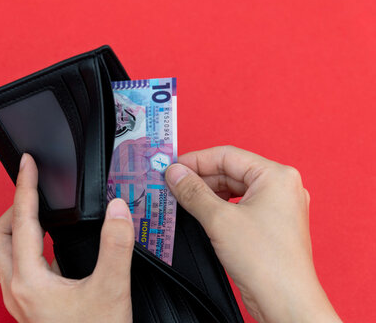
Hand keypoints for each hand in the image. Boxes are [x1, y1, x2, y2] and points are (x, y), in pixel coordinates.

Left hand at [0, 153, 133, 321]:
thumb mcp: (111, 290)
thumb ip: (115, 245)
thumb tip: (117, 210)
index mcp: (29, 281)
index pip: (22, 220)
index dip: (25, 187)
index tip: (27, 164)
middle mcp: (16, 290)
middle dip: (13, 208)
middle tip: (33, 191)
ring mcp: (20, 300)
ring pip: (4, 254)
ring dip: (18, 228)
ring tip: (41, 212)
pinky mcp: (29, 307)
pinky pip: (18, 267)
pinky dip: (29, 247)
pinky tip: (50, 247)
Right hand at [165, 146, 340, 322]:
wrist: (285, 302)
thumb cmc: (267, 262)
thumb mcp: (219, 220)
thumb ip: (193, 192)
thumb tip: (175, 174)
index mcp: (276, 176)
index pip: (227, 155)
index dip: (195, 160)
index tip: (172, 167)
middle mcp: (280, 187)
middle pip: (230, 171)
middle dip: (199, 178)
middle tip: (172, 184)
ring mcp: (277, 207)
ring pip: (233, 189)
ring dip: (207, 193)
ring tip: (181, 198)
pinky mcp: (269, 225)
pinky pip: (239, 206)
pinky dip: (218, 208)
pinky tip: (199, 213)